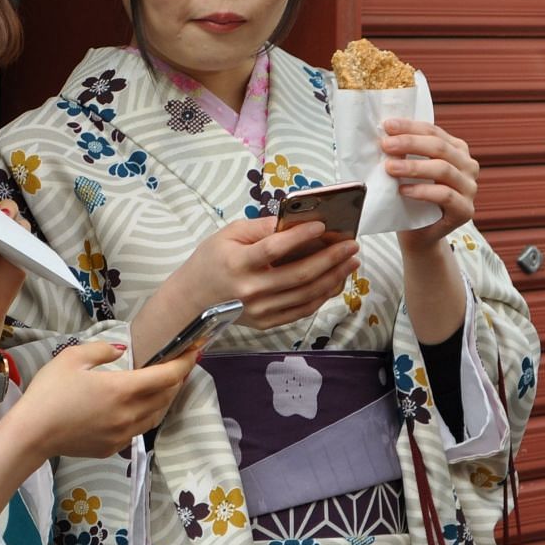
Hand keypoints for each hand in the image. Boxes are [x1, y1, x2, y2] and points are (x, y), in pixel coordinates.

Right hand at [11, 340, 201, 458]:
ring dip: (165, 399)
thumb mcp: (72, 358)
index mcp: (122, 389)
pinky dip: (147, 415)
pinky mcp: (113, 447)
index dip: (185, 363)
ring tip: (165, 385)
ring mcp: (123, 434)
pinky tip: (139, 407)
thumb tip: (122, 350)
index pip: (167, 376)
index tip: (195, 351)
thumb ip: (102, 350)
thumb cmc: (49, 393)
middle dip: (178, 379)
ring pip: (157, 415)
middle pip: (167, 396)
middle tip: (180, 365)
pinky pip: (139, 429)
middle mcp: (129, 414)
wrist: (32, 434)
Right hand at [161, 215, 359, 334]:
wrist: (192, 301)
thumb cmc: (210, 262)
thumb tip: (296, 221)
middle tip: (351, 245)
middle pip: (299, 275)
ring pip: (306, 295)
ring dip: (334, 278)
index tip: (323, 225)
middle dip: (331, 259)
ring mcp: (260, 311)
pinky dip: (322, 296)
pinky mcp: (266, 323)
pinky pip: (301, 310)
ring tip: (350, 263)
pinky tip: (334, 281)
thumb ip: (262, 228)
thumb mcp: (228, 235)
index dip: (300, 236)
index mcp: (237, 263)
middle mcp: (250, 290)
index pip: (274, 248)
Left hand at [383, 118, 479, 256]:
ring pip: (443, 169)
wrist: (418, 234)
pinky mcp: (466, 210)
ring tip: (390, 168)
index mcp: (457, 150)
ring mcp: (470, 188)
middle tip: (386, 145)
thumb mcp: (408, 170)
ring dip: (414, 167)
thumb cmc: (411, 197)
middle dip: (410, 143)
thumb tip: (384, 134)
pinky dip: (422, 191)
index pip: (433, 131)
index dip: (410, 127)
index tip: (387, 126)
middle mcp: (468, 166)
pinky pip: (445, 195)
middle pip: (439, 148)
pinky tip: (403, 190)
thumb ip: (404, 152)